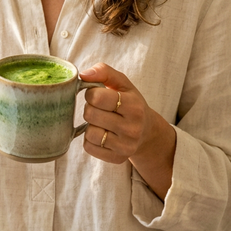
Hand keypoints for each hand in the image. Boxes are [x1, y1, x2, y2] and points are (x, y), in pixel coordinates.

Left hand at [79, 63, 175, 198]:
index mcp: (134, 106)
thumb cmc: (129, 102)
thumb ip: (103, 71)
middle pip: (90, 115)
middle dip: (90, 108)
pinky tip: (101, 133)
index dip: (90, 93)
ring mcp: (125, 146)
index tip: (96, 94)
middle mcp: (132, 128)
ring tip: (100, 121)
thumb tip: (83, 75)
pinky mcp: (117, 158)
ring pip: (89, 133)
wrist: (147, 131)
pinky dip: (90, 139)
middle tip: (99, 108)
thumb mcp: (122, 83)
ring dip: (90, 125)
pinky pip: (89, 148)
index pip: (97, 97)